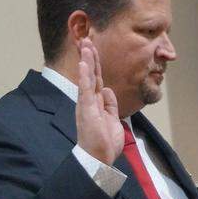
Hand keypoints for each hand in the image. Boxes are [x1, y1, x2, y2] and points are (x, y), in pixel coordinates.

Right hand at [75, 37, 122, 164]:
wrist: (99, 158)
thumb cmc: (105, 143)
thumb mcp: (113, 120)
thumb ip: (111, 105)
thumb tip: (108, 91)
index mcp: (96, 104)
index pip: (97, 80)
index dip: (96, 65)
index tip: (94, 50)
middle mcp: (89, 101)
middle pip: (91, 75)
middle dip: (90, 57)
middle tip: (87, 39)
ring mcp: (87, 104)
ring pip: (88, 78)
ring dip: (87, 61)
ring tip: (85, 44)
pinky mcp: (86, 109)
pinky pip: (85, 89)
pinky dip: (85, 75)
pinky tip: (84, 63)